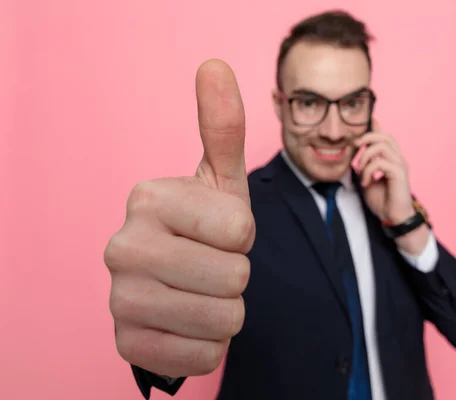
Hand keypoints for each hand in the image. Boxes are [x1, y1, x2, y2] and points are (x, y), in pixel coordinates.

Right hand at [103, 59, 254, 377]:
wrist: (173, 285)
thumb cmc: (204, 228)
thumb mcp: (220, 180)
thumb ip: (222, 126)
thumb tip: (214, 65)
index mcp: (147, 198)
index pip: (240, 230)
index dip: (242, 236)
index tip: (219, 233)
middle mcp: (121, 247)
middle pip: (235, 278)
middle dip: (236, 276)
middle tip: (210, 265)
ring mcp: (119, 300)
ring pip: (224, 320)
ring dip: (226, 311)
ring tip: (201, 294)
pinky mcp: (127, 346)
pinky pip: (203, 356)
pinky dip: (208, 344)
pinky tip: (187, 323)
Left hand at [354, 120, 428, 253]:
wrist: (394, 218)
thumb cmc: (382, 201)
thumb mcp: (367, 180)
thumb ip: (364, 167)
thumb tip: (353, 158)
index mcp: (391, 159)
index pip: (384, 136)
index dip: (374, 127)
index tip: (361, 124)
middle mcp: (397, 159)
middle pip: (385, 136)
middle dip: (367, 137)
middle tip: (354, 146)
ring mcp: (400, 165)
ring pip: (382, 145)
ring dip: (365, 157)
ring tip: (360, 170)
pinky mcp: (399, 174)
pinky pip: (380, 162)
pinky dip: (368, 171)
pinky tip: (366, 182)